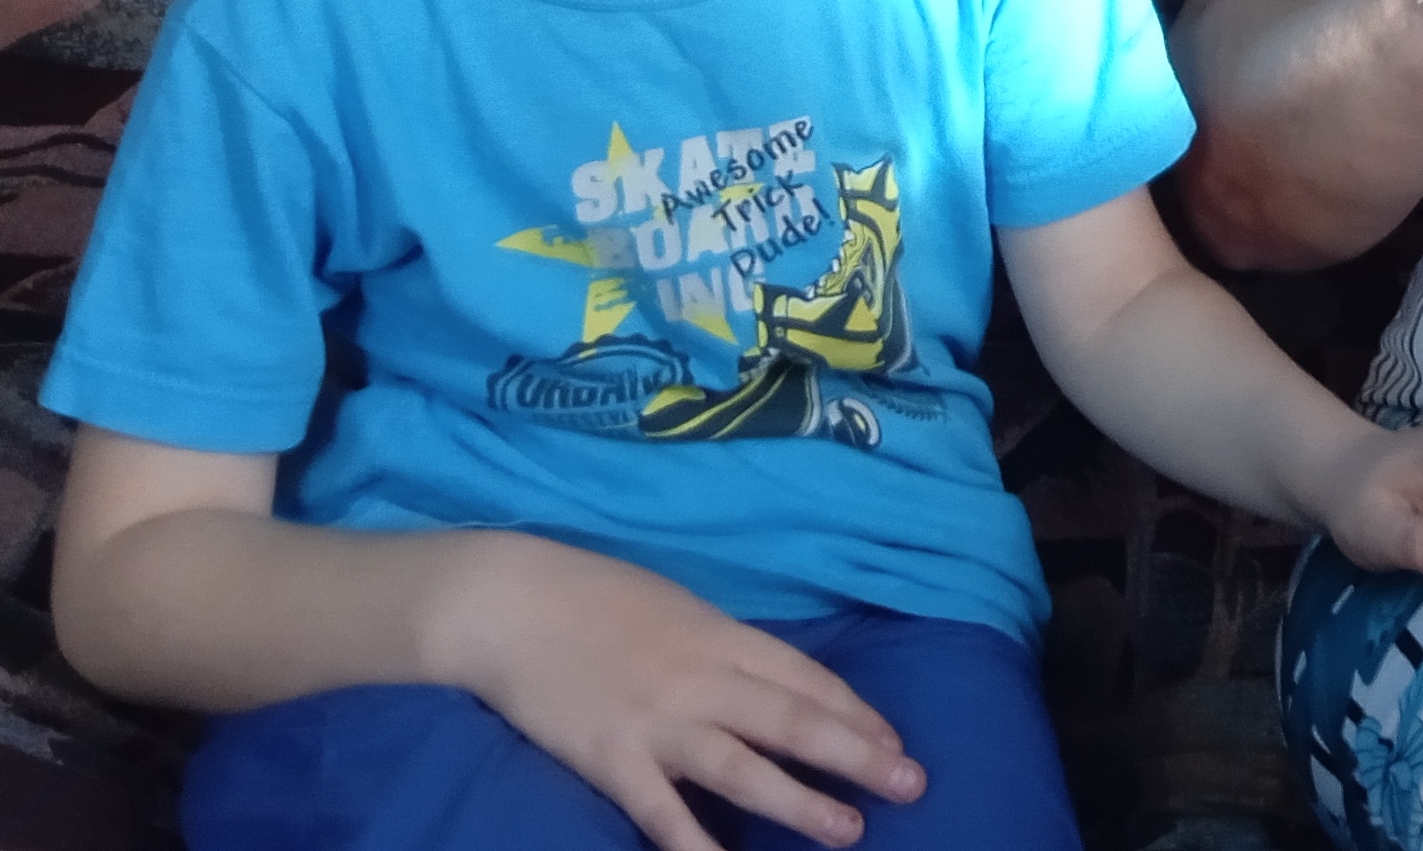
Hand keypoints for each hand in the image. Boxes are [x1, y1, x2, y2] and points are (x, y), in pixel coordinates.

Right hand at [424, 529, 920, 850]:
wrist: (510, 600)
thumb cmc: (592, 597)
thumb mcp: (675, 607)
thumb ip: (722, 646)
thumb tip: (769, 681)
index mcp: (721, 634)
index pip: (807, 678)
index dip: (857, 712)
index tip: (897, 741)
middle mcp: (702, 678)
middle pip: (793, 720)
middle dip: (858, 755)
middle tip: (913, 784)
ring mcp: (658, 721)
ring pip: (743, 767)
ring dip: (800, 802)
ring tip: (850, 829)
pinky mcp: (611, 758)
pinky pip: (662, 811)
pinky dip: (694, 845)